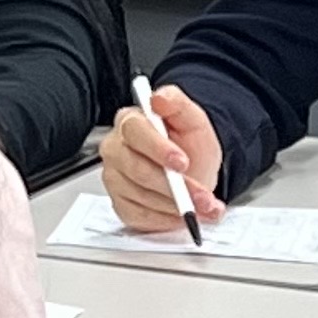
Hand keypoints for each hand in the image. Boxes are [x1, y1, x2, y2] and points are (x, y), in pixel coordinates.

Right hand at [100, 82, 222, 232]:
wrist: (193, 168)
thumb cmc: (187, 143)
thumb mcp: (192, 118)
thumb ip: (177, 103)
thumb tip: (159, 98)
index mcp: (129, 123)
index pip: (135, 132)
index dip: (158, 149)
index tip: (182, 162)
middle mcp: (116, 150)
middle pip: (136, 169)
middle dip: (173, 186)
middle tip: (200, 195)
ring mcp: (115, 179)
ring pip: (141, 196)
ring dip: (176, 206)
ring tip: (202, 207)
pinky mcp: (121, 204)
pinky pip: (140, 216)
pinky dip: (165, 219)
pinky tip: (182, 216)